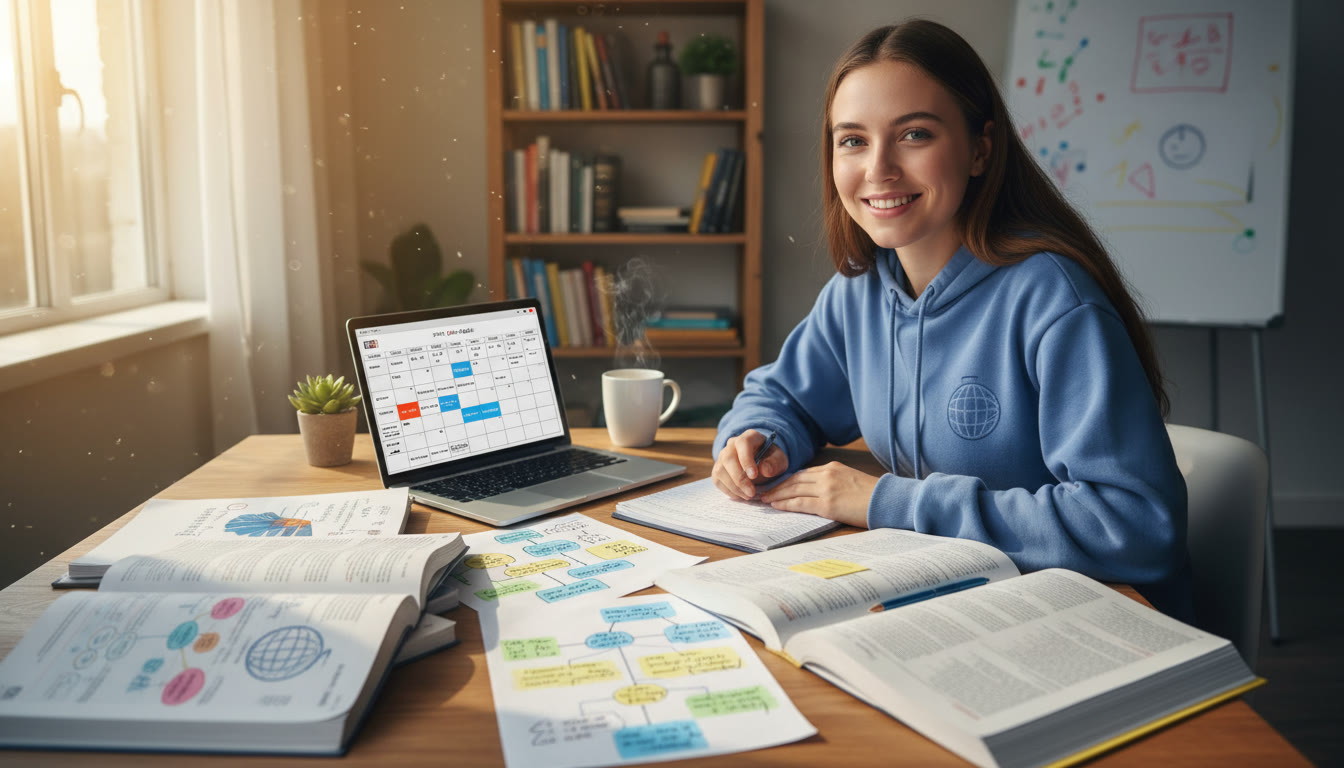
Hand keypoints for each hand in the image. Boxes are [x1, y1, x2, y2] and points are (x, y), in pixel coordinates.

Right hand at [712, 429, 787, 499]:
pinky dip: (729, 491)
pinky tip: (741, 495)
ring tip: (749, 495)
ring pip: (720, 471)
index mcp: (749, 437)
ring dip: (734, 487)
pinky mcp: (718, 470)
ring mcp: (722, 457)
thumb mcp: (779, 460)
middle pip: (728, 458)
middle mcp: (732, 444)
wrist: (763, 464)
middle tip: (751, 492)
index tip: (754, 476)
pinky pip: (718, 481)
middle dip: (739, 478)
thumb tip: (764, 470)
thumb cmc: (771, 459)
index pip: (743, 444)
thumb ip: (775, 463)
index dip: (746, 460)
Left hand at [759, 462, 877, 527]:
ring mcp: (826, 489)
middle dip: (776, 486)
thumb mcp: (851, 480)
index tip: (775, 484)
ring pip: (793, 490)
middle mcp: (827, 475)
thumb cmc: (873, 495)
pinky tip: (775, 505)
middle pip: (794, 480)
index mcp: (833, 468)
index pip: (803, 473)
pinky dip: (785, 504)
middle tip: (762, 491)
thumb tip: (817, 491)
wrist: (887, 501)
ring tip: (764, 499)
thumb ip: (833, 482)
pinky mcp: (827, 504)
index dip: (786, 480)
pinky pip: (800, 503)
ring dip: (776, 494)